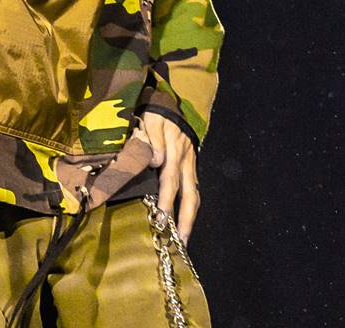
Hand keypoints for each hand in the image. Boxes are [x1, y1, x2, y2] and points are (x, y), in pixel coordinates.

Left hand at [139, 111, 200, 241]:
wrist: (176, 103)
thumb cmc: (159, 113)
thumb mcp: (151, 120)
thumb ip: (151, 138)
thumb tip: (157, 162)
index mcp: (175, 153)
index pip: (170, 181)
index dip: (167, 201)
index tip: (162, 219)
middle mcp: (186, 162)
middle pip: (189, 196)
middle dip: (186, 220)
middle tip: (181, 241)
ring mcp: (190, 165)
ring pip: (194, 195)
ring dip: (190, 218)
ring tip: (184, 238)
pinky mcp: (191, 166)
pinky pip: (193, 189)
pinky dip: (190, 206)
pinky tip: (185, 220)